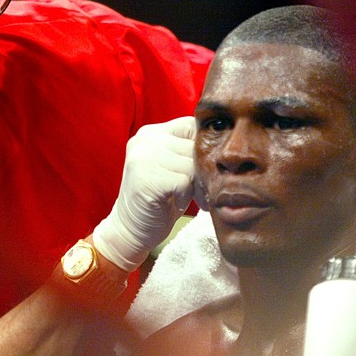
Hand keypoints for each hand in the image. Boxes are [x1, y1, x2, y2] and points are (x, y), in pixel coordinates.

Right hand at [93, 116, 195, 271]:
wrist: (131, 229)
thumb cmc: (159, 198)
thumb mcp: (172, 166)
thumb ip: (186, 150)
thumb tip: (225, 144)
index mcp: (150, 133)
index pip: (191, 125)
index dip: (202, 148)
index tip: (198, 170)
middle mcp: (144, 140)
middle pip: (194, 146)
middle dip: (200, 171)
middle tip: (196, 192)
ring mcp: (143, 158)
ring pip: (192, 165)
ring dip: (194, 186)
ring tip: (182, 197)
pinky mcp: (147, 178)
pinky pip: (185, 182)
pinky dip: (185, 197)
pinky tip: (174, 203)